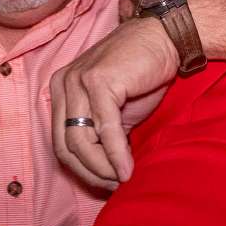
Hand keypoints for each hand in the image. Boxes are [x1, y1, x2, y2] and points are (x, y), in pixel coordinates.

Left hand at [49, 16, 177, 189]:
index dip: (81, 169)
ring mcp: (77, 81)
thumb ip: (100, 135)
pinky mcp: (98, 82)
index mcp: (61, 90)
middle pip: (65, 145)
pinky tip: (127, 169)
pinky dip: (116, 154)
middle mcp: (62, 83)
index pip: (60, 142)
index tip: (104, 183)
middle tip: (113, 186)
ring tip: (121, 179)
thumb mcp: (115, 110)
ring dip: (101, 168)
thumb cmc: (143, 74)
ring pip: (79, 141)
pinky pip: (104, 129)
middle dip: (90, 172)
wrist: (166, 39)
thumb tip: (102, 174)